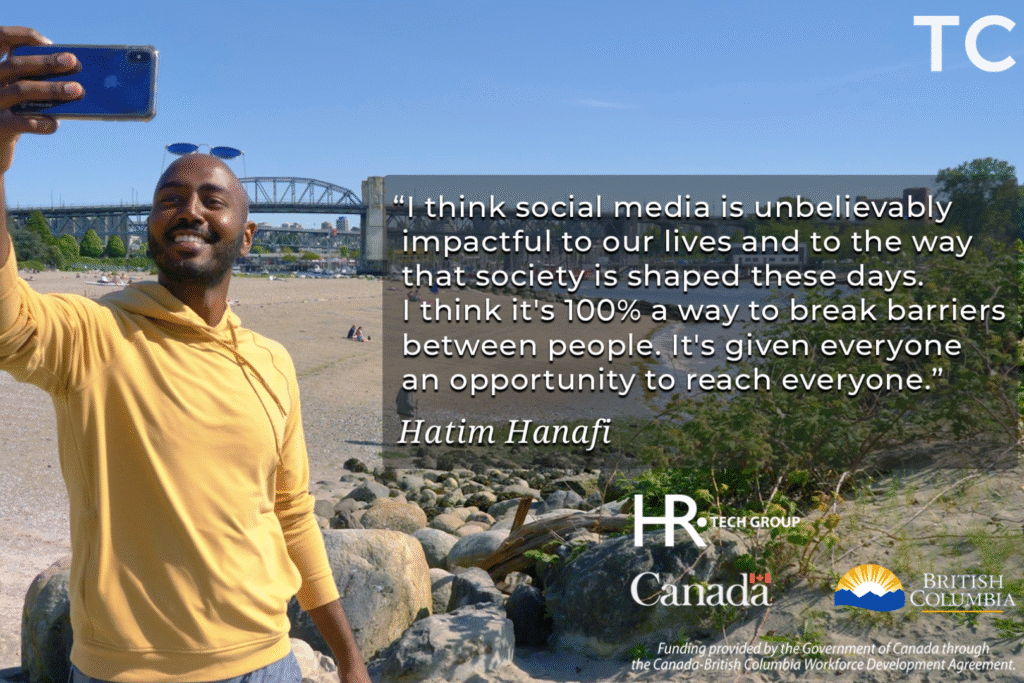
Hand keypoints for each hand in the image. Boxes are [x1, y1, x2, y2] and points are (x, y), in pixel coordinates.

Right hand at [0, 26, 81, 173]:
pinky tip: (56, 124)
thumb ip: (32, 82)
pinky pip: (25, 123)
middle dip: (47, 62)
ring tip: (78, 90)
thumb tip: (72, 74)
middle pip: (15, 65)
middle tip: (73, 61)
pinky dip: (45, 122)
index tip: (48, 43)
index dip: (22, 36)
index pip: (0, 39)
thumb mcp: (17, 95)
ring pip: (21, 90)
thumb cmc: (12, 116)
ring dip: (52, 89)